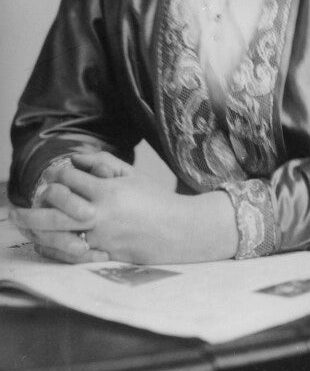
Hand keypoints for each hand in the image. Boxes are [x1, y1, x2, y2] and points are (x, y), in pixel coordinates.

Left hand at [11, 153, 237, 263]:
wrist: (178, 230)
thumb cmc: (155, 199)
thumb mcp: (132, 174)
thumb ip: (103, 162)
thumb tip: (76, 157)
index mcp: (108, 191)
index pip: (70, 179)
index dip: (58, 175)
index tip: (56, 175)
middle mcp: (101, 215)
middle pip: (57, 206)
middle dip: (37, 202)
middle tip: (28, 201)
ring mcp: (100, 239)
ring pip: (57, 233)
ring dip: (37, 226)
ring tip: (25, 221)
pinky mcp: (103, 257)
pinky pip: (70, 254)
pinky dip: (53, 248)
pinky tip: (43, 242)